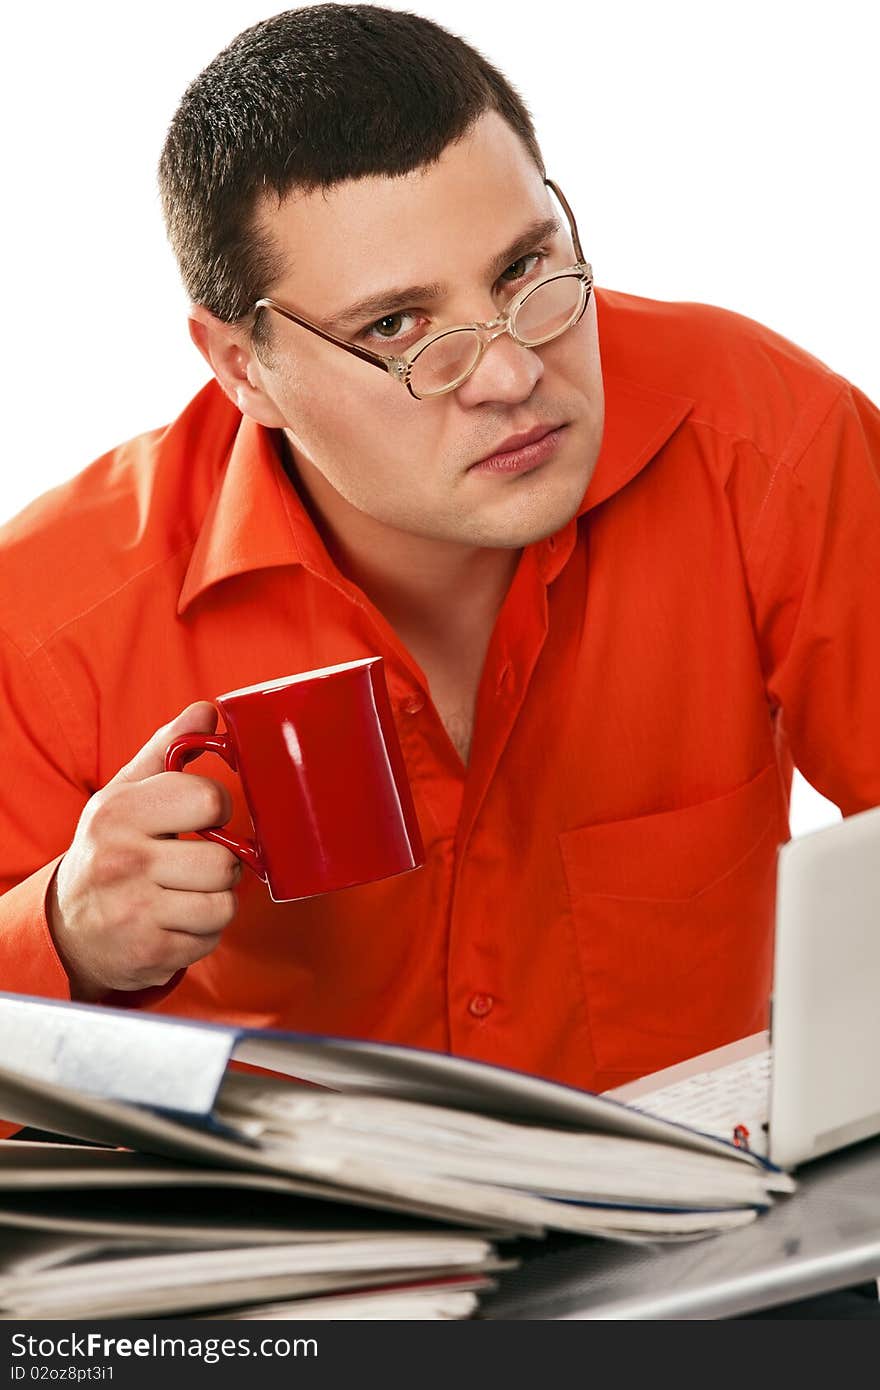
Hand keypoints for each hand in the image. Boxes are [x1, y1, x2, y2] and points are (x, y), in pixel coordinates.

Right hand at [48, 701, 241, 999]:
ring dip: (215, 901)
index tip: (205, 817)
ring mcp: (134, 911)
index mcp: (120, 812)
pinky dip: (201, 934)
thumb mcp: (126, 792)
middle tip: (197, 863)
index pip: (208, 800)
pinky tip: (175, 921)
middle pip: (224, 862)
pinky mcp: (147, 953)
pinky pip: (210, 940)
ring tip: (187, 892)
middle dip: (221, 864)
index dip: (218, 809)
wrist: (68, 924)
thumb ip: (168, 748)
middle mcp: (122, 861)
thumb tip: (208, 710)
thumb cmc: (110, 848)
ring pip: (224, 904)